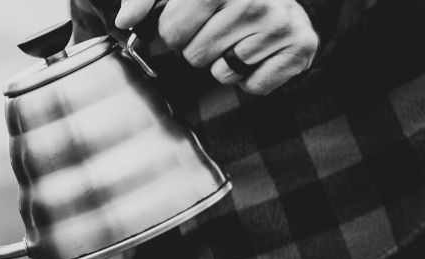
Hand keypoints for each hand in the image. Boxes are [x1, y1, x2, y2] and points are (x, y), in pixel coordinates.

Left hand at [116, 0, 318, 94]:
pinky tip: (256, 55)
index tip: (186, 21)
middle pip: (194, 54)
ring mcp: (279, 22)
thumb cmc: (224, 0)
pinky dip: (249, 78)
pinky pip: (251, 84)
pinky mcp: (298, 47)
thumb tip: (125, 19)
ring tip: (237, 41)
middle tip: (216, 31)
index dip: (173, 31)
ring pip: (221, 71)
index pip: (172, 26)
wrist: (283, 4)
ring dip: (222, 64)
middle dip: (197, 48)